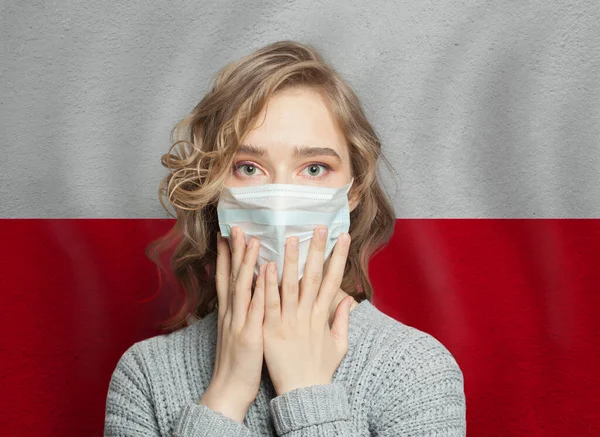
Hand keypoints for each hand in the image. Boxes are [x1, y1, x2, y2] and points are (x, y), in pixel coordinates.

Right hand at [200, 226, 265, 422]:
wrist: (229, 391)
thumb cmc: (238, 364)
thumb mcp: (236, 335)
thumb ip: (241, 315)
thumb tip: (248, 299)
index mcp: (230, 313)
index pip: (227, 278)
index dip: (227, 256)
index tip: (228, 235)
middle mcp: (231, 314)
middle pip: (231, 276)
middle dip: (234, 250)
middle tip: (237, 227)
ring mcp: (239, 323)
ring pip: (242, 286)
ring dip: (246, 262)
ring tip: (253, 239)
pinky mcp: (250, 335)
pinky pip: (256, 308)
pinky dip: (259, 288)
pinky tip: (265, 272)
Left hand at [259, 226, 353, 395]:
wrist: (303, 393)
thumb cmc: (320, 370)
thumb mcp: (339, 345)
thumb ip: (343, 320)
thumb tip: (350, 299)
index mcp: (323, 316)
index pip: (333, 280)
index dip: (339, 258)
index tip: (342, 237)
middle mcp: (308, 315)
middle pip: (314, 276)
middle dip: (318, 250)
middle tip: (320, 227)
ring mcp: (289, 322)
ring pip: (290, 285)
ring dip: (290, 260)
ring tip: (290, 237)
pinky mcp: (271, 330)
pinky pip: (269, 303)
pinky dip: (268, 284)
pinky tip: (266, 266)